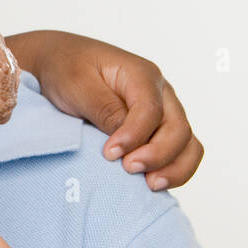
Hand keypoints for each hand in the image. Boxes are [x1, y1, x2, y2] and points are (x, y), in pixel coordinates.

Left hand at [8, 30, 202, 189]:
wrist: (60, 62)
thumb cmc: (67, 70)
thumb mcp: (77, 84)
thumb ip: (104, 109)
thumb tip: (127, 139)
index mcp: (141, 75)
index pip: (151, 109)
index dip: (135, 135)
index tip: (110, 154)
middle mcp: (161, 93)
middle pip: (178, 128)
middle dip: (158, 154)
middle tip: (129, 170)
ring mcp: (164, 112)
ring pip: (187, 144)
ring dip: (174, 168)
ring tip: (150, 185)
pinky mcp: (159, 130)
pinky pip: (180, 152)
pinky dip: (173, 170)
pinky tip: (151, 184)